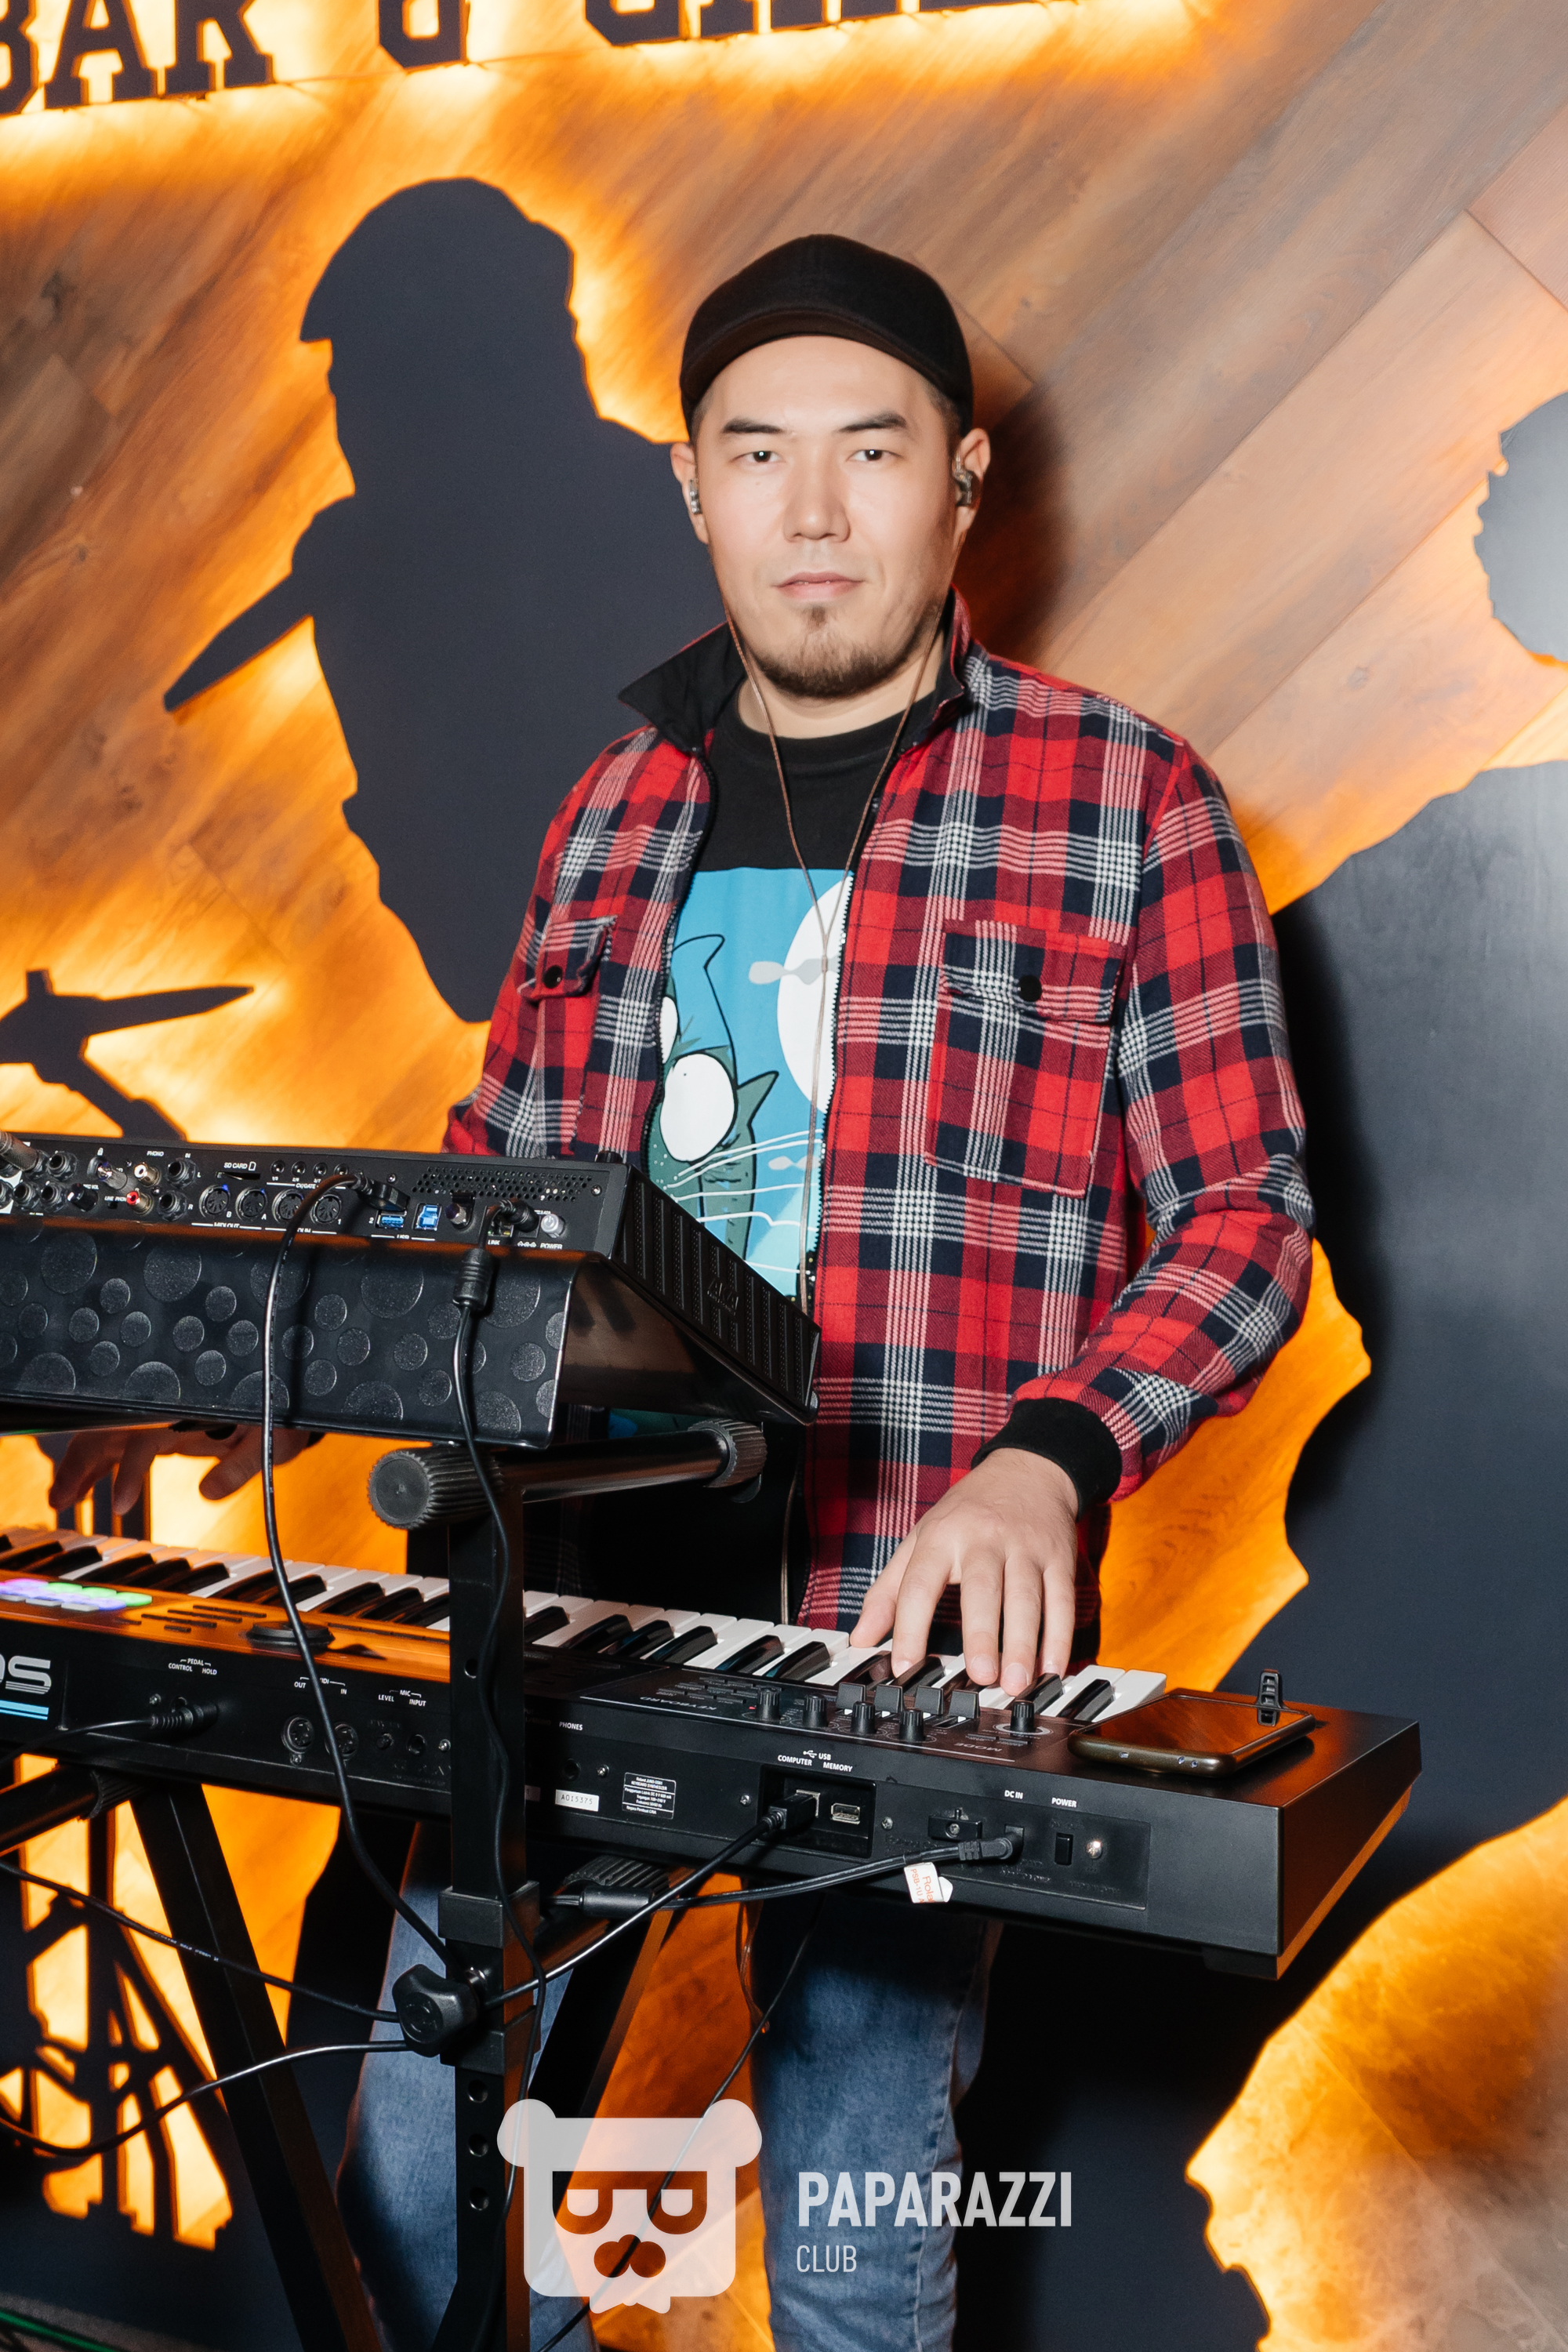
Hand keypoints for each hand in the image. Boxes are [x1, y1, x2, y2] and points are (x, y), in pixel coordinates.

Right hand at [45, 1424, 314, 1515]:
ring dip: (82, 1463)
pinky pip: (121, 1442)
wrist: (285, 1398)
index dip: (128, 1468)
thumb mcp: (272, 1441)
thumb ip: (242, 1465)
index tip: (118, 1502)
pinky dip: (99, 1463)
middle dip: (82, 1461)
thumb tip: (209, 1493)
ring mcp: (162, 1415)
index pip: (144, 1434)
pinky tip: (82, 1488)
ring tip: (61, 1498)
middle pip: (111, 1428)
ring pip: (108, 1434)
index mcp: (191, 1407)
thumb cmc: (281, 1415)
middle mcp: (169, 1407)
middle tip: (61, 1498)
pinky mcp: (161, 1426)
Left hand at [850, 1450, 1078, 1695]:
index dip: (910, 1626)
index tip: (905, 1666)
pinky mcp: (1058, 1557)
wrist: (1026, 1471)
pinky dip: (1059, 1635)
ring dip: (1024, 1642)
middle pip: (983, 1589)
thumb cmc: (966, 1514)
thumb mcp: (920, 1539)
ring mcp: (1025, 1547)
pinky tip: (1052, 1668)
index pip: (920, 1584)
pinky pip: (1061, 1599)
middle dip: (982, 1633)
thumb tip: (860, 1637)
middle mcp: (984, 1540)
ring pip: (1026, 1596)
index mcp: (941, 1537)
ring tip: (1017, 1683)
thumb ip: (889, 1590)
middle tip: (981, 1676)